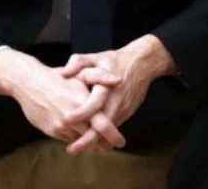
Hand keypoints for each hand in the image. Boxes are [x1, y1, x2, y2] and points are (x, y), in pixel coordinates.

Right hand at [0, 48, 119, 144]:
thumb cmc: (59, 77)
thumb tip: (119, 80)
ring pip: (80, 140)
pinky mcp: (51, 131)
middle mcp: (71, 118)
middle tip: (111, 144)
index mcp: (82, 103)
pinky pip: (68, 138)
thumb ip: (102, 78)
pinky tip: (80, 130)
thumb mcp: (81, 74)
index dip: (114, 136)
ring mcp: (60, 126)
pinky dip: (76, 137)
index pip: (103, 126)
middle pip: (92, 138)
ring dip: (89, 141)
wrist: (28, 82)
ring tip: (98, 138)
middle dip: (103, 143)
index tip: (121, 142)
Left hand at [60, 34, 176, 153]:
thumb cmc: (115, 61)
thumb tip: (64, 73)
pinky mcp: (126, 113)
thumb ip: (78, 62)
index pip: (95, 103)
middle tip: (71, 150)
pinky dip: (101, 136)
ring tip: (76, 149)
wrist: (143, 63)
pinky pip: (112, 127)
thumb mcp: (96, 56)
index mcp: (107, 86)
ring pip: (108, 131)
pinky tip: (89, 141)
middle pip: (103, 126)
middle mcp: (116, 101)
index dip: (81, 113)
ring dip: (94, 141)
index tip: (66, 120)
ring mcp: (123, 109)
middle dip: (87, 141)